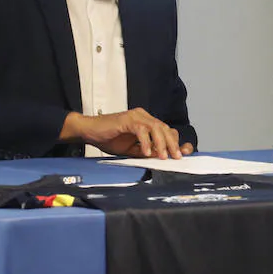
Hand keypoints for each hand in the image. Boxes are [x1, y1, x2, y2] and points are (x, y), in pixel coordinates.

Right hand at [62, 108, 185, 158]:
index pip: (166, 130)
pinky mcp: (127, 119)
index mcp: (146, 122)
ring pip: (156, 127)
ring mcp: (136, 116)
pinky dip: (145, 141)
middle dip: (172, 143)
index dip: (176, 141)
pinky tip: (146, 152)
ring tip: (164, 157)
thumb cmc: (109, 139)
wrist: (89, 131)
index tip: (183, 153)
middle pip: (164, 128)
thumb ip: (147, 151)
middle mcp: (144, 116)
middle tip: (177, 157)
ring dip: (162, 143)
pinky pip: (141, 130)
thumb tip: (162, 156)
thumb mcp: (132, 149)